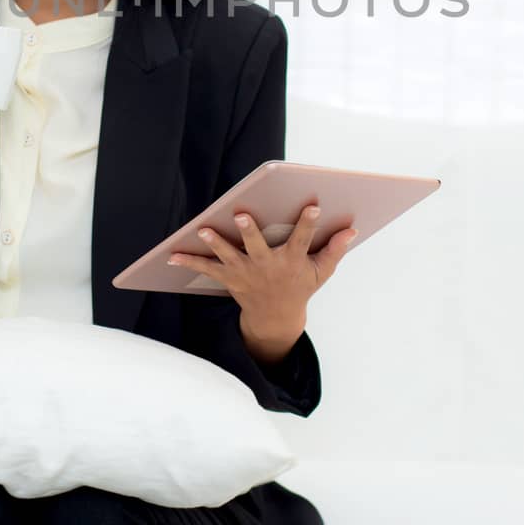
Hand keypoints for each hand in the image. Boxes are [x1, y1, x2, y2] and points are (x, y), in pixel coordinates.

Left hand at [168, 203, 357, 337]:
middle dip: (249, 231)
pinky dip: (189, 262)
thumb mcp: (321, 273)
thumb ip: (335, 250)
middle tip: (241, 214)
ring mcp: (246, 273)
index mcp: (291, 261)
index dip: (308, 223)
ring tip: (204, 228)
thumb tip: (352, 229)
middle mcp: (267, 266)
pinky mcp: (230, 278)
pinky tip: (172, 255)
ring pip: (228, 256)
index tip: (313, 206)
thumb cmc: (299, 287)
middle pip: (257, 247)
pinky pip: (207, 269)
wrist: (275, 318)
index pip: (303, 239)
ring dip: (216, 243)